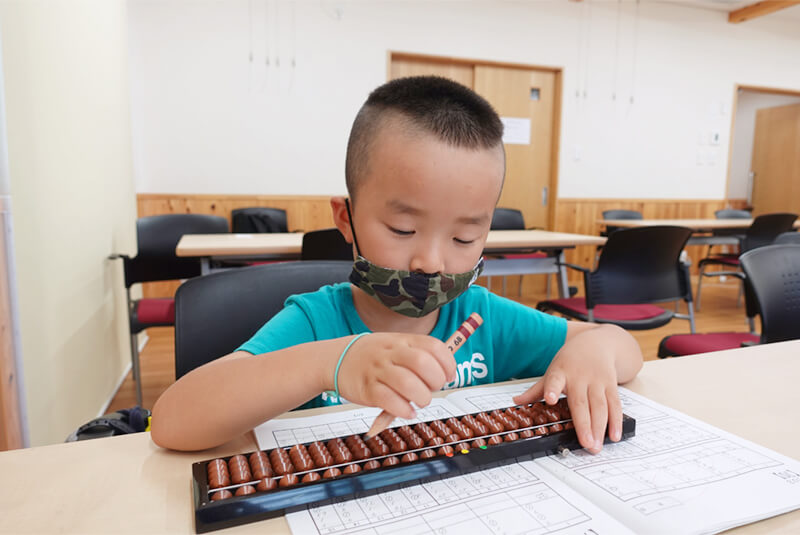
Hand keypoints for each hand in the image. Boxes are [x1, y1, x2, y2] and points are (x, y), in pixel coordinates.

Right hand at [335, 333, 456, 418]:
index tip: (449, 376)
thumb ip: (420, 355)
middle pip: (423, 363)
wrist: (338, 359)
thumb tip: (447, 373)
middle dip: (436, 381)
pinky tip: (407, 411)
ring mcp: (378, 370)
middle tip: (432, 389)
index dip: (448, 364)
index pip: (434, 346)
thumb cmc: (375, 356)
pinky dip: (404, 410)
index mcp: (403, 340)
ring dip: (422, 398)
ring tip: (420, 402)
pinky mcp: (367, 389)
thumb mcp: (397, 346)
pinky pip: (390, 401)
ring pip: (407, 383)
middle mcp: (391, 352)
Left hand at [512, 334, 623, 453]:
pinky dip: (616, 421)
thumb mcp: (552, 371)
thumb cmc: (570, 360)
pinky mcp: (611, 385)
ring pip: (600, 406)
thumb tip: (516, 401)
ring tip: (596, 445)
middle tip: (586, 444)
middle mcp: (580, 377)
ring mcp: (597, 381)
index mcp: (561, 373)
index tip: (550, 399)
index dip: (552, 389)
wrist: (597, 342)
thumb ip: (536, 390)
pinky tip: (614, 435)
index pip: (554, 381)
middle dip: (584, 425)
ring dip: (600, 428)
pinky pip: (615, 404)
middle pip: (581, 403)